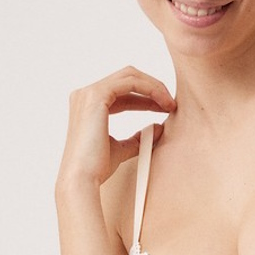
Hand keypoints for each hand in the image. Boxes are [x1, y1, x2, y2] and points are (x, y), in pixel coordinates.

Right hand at [57, 66, 175, 186]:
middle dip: (152, 87)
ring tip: (170, 104)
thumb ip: (138, 138)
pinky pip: (130, 82)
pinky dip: (150, 88)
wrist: (83, 179)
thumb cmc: (98, 167)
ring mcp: (88, 93)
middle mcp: (85, 94)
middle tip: (171, 103)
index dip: (146, 97)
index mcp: (88, 105)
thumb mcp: (122, 149)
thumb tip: (159, 127)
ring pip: (130, 75)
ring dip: (154, 86)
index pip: (122, 91)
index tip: (166, 107)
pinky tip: (162, 103)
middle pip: (127, 77)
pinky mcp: (96, 95)